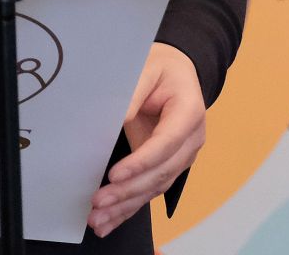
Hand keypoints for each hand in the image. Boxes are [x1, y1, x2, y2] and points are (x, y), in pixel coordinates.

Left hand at [88, 42, 206, 237]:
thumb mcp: (146, 68)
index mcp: (189, 112)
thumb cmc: (161, 67)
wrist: (175, 71)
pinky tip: (109, 221)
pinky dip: (129, 208)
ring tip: (98, 219)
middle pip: (161, 172)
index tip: (114, 175)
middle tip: (98, 202)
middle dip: (129, 190)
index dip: (140, 162)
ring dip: (126, 205)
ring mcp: (181, 156)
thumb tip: (117, 120)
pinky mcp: (168, 166)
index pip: (166, 143)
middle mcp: (191, 140)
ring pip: (155, 187)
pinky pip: (149, 190)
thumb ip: (133, 94)